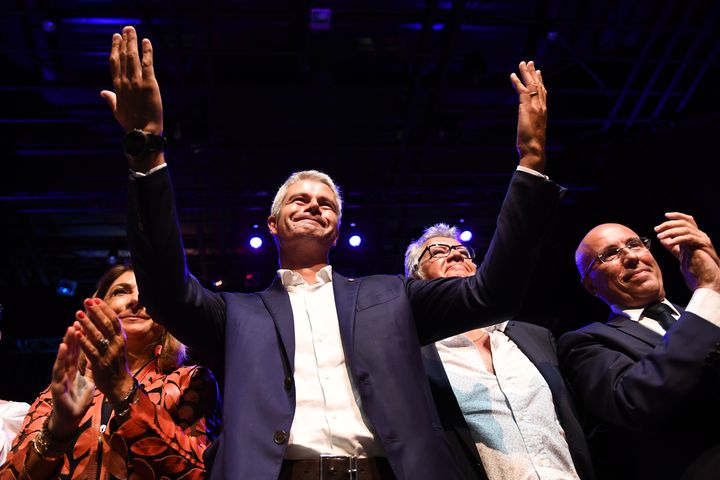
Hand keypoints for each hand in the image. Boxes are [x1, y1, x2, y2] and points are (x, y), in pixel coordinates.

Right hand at [48, 327, 94, 437]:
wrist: (71, 418)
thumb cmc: (78, 399)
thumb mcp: (88, 380)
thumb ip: (90, 367)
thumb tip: (97, 355)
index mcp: (75, 369)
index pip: (79, 349)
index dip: (83, 336)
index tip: (88, 322)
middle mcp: (67, 370)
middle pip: (71, 349)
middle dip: (75, 334)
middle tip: (79, 318)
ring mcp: (61, 377)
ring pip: (64, 356)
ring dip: (67, 342)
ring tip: (71, 328)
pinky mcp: (57, 386)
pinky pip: (59, 370)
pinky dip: (61, 358)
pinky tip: (63, 348)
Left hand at [73, 298, 134, 404]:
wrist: (120, 385)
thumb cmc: (116, 364)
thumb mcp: (118, 346)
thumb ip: (113, 333)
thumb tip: (105, 317)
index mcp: (121, 339)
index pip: (114, 320)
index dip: (105, 309)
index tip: (95, 299)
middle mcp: (117, 344)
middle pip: (106, 324)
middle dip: (96, 312)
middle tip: (86, 301)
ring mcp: (109, 354)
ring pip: (98, 336)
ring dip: (87, 324)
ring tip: (78, 314)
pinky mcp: (100, 364)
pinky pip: (91, 350)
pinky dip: (84, 341)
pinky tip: (77, 333)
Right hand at [100, 26, 163, 170]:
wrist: (142, 132)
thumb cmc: (130, 123)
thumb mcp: (117, 110)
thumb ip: (110, 98)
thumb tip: (102, 92)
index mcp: (117, 87)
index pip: (114, 63)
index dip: (114, 48)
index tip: (115, 38)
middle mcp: (125, 82)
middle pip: (122, 56)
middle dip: (124, 41)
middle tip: (125, 29)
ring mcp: (136, 82)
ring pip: (133, 57)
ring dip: (132, 41)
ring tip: (132, 30)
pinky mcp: (149, 84)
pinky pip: (147, 63)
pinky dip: (147, 51)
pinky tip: (146, 41)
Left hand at [510, 60, 546, 172]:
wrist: (534, 149)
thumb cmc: (533, 145)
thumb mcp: (534, 132)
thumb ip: (532, 124)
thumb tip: (529, 125)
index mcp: (543, 112)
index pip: (542, 93)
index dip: (540, 82)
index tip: (538, 73)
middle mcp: (541, 106)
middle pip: (538, 85)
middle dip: (533, 73)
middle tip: (530, 62)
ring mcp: (534, 106)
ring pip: (531, 85)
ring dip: (525, 73)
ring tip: (522, 63)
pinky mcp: (526, 108)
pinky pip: (521, 91)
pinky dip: (517, 82)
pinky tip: (512, 75)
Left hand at [655, 212, 719, 292]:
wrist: (707, 283)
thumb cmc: (696, 272)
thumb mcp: (682, 257)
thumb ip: (674, 248)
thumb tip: (663, 240)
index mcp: (696, 238)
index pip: (688, 221)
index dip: (677, 216)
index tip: (665, 216)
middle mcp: (701, 237)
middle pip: (685, 222)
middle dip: (669, 224)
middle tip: (657, 229)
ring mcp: (703, 241)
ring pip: (686, 228)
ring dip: (670, 231)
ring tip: (660, 236)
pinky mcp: (702, 246)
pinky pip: (688, 238)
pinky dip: (677, 239)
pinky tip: (668, 242)